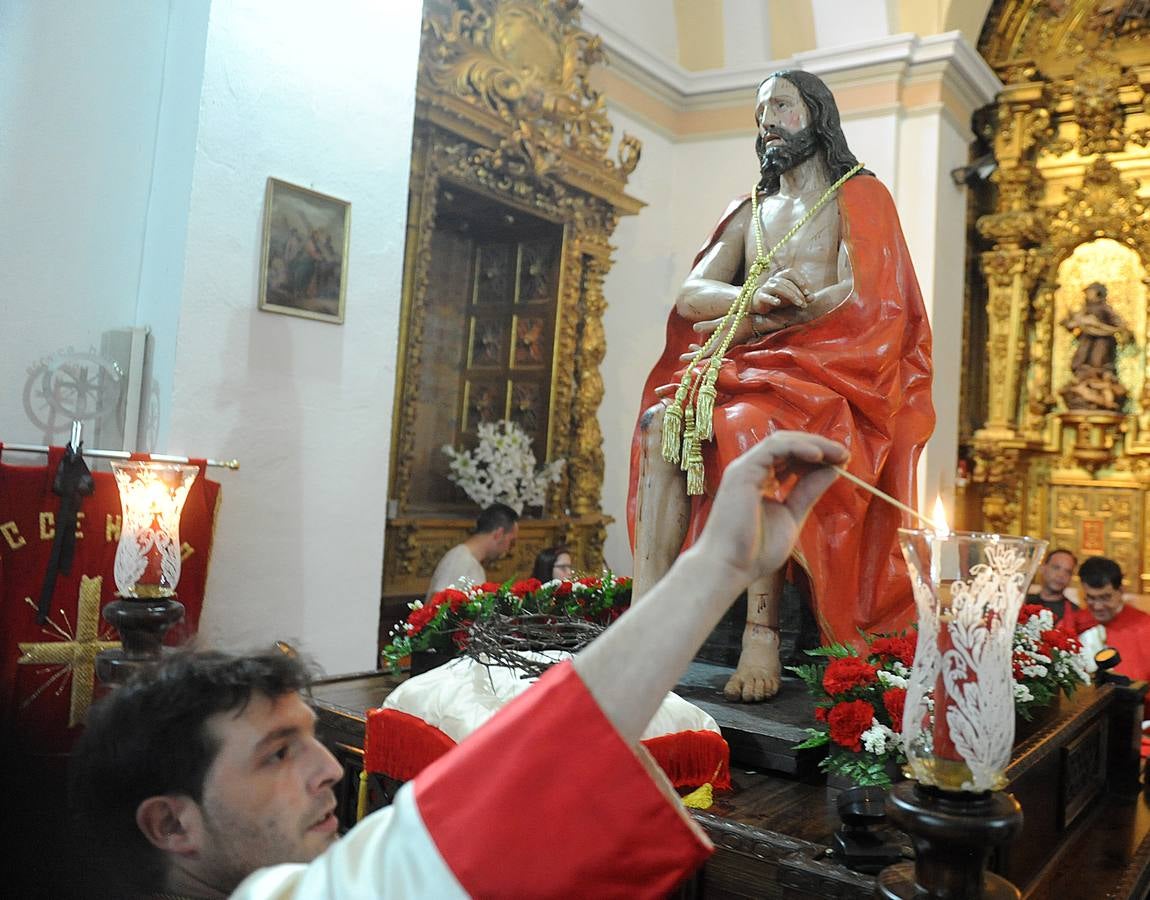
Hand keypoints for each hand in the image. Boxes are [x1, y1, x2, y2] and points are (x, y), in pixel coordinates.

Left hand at [679, 314, 783, 360]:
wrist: (759, 321)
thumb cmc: (741, 320)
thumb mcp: (724, 321)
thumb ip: (709, 325)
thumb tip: (694, 327)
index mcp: (721, 345)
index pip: (703, 356)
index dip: (692, 358)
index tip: (682, 358)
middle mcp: (723, 348)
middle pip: (706, 356)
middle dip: (694, 357)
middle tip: (682, 358)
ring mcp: (726, 345)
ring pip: (711, 352)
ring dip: (701, 351)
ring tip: (691, 347)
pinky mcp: (730, 342)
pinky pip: (716, 348)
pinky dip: (708, 346)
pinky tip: (704, 342)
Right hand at [692, 431, 846, 584]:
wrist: (731, 567)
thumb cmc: (755, 551)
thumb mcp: (792, 515)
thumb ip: (808, 492)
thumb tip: (832, 471)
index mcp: (760, 480)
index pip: (791, 457)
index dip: (818, 456)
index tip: (843, 461)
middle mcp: (752, 470)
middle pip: (788, 445)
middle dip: (819, 446)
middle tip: (845, 455)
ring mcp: (745, 469)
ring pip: (782, 441)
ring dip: (813, 444)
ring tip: (838, 453)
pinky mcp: (743, 471)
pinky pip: (773, 448)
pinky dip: (797, 447)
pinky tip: (818, 455)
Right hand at [753, 269, 807, 311]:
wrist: (759, 303)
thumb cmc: (777, 298)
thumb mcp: (791, 297)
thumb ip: (802, 297)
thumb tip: (813, 298)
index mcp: (781, 276)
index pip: (790, 272)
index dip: (800, 280)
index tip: (807, 292)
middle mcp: (773, 280)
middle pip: (787, 282)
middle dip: (798, 292)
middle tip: (804, 303)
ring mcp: (765, 287)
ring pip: (778, 287)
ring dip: (790, 295)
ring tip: (798, 304)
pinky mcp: (760, 297)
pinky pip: (766, 296)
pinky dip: (772, 299)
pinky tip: (778, 303)